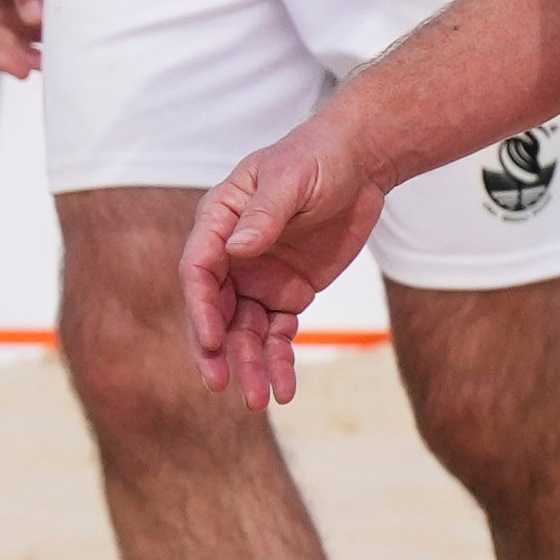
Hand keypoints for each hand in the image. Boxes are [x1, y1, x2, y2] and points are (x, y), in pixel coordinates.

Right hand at [180, 115, 388, 407]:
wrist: (360, 164)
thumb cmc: (317, 159)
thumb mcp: (291, 180)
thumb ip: (264, 215)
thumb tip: (238, 249)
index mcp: (218, 223)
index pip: (199, 270)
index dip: (202, 306)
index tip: (212, 338)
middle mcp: (231, 256)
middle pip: (215, 310)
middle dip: (218, 349)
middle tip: (221, 383)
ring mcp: (258, 279)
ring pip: (245, 331)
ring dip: (250, 365)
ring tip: (259, 399)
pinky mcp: (288, 294)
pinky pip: (278, 335)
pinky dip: (279, 361)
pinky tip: (284, 390)